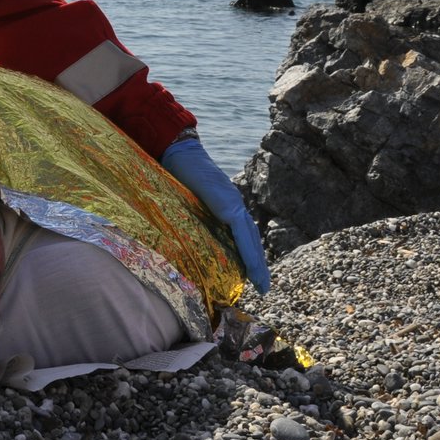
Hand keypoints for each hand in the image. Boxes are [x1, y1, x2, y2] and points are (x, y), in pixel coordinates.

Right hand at [161, 136, 270, 293]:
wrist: (178, 153)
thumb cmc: (176, 174)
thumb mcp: (186, 201)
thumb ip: (192, 216)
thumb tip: (184, 237)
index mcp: (226, 205)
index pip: (242, 235)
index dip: (248, 254)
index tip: (252, 274)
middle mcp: (235, 205)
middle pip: (251, 240)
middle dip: (258, 264)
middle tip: (263, 287)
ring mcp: (235, 204)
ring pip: (251, 240)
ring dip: (258, 264)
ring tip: (262, 284)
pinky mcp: (230, 206)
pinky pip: (242, 236)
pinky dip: (250, 255)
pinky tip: (254, 272)